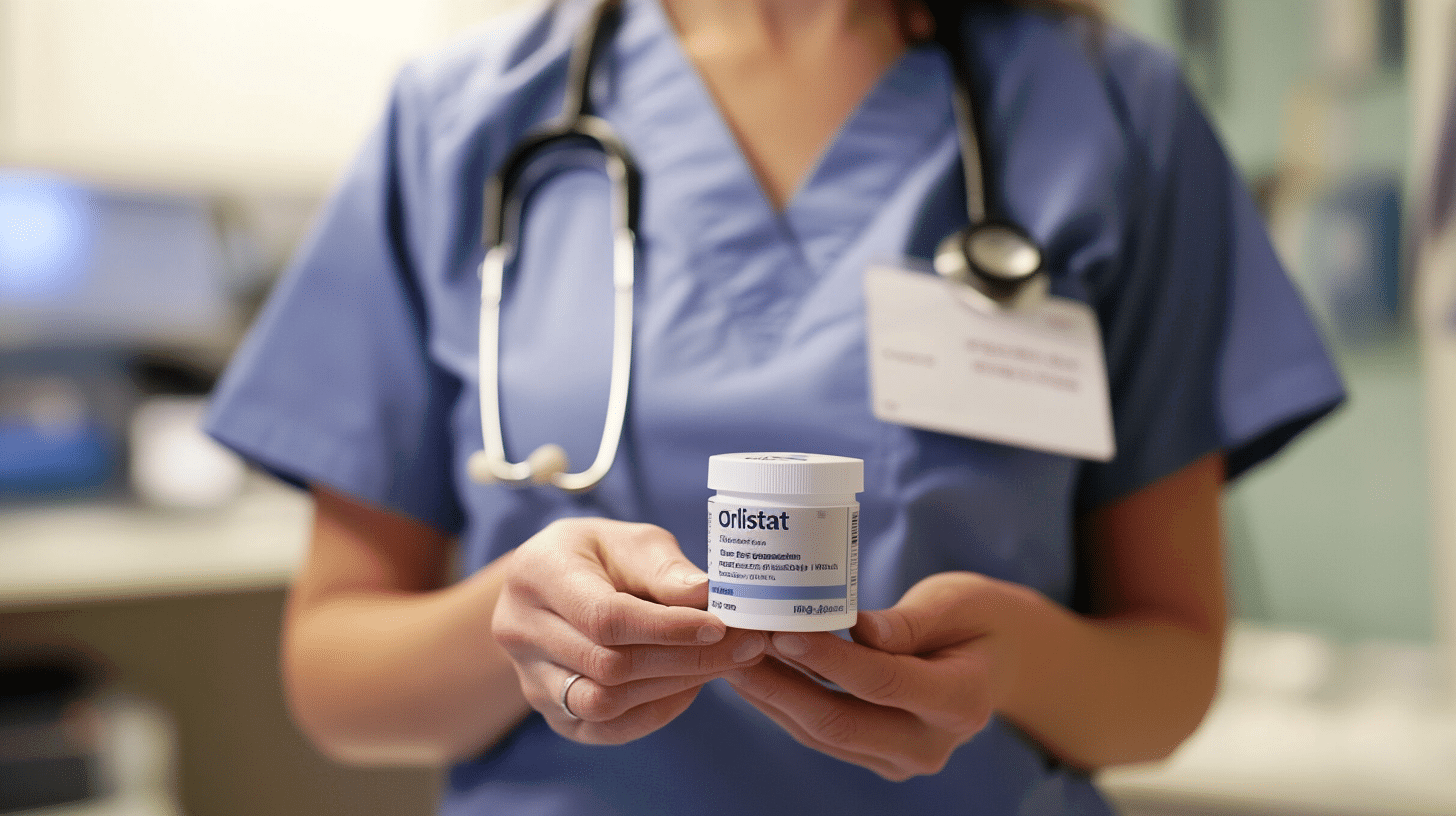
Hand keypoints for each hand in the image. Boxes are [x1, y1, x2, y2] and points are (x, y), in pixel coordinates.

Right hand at [493, 518, 767, 743]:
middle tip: (744, 646)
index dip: (668, 628)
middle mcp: (518, 630)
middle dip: (685, 659)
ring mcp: (529, 678)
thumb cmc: (601, 556)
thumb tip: (706, 594)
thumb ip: (665, 568)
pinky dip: (655, 712)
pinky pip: (604, 729)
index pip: (605, 617)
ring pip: (604, 703)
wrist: (556, 587)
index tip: (722, 625)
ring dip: (673, 687)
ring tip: (722, 663)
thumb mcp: (632, 541)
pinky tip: (689, 686)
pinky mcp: (550, 713)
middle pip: (608, 665)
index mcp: (536, 573)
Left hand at [725, 572, 1023, 779]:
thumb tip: (858, 628)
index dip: (828, 659)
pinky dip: (784, 702)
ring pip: (822, 734)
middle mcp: (931, 744)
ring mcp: (902, 759)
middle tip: (736, 645)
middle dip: (780, 685)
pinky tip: (754, 670)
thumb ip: (910, 621)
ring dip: (772, 695)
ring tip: (732, 653)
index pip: (884, 683)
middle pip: (841, 722)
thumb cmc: (978, 617)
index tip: (782, 630)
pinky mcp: (878, 758)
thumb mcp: (956, 602)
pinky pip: (822, 734)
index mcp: (962, 701)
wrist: (999, 659)